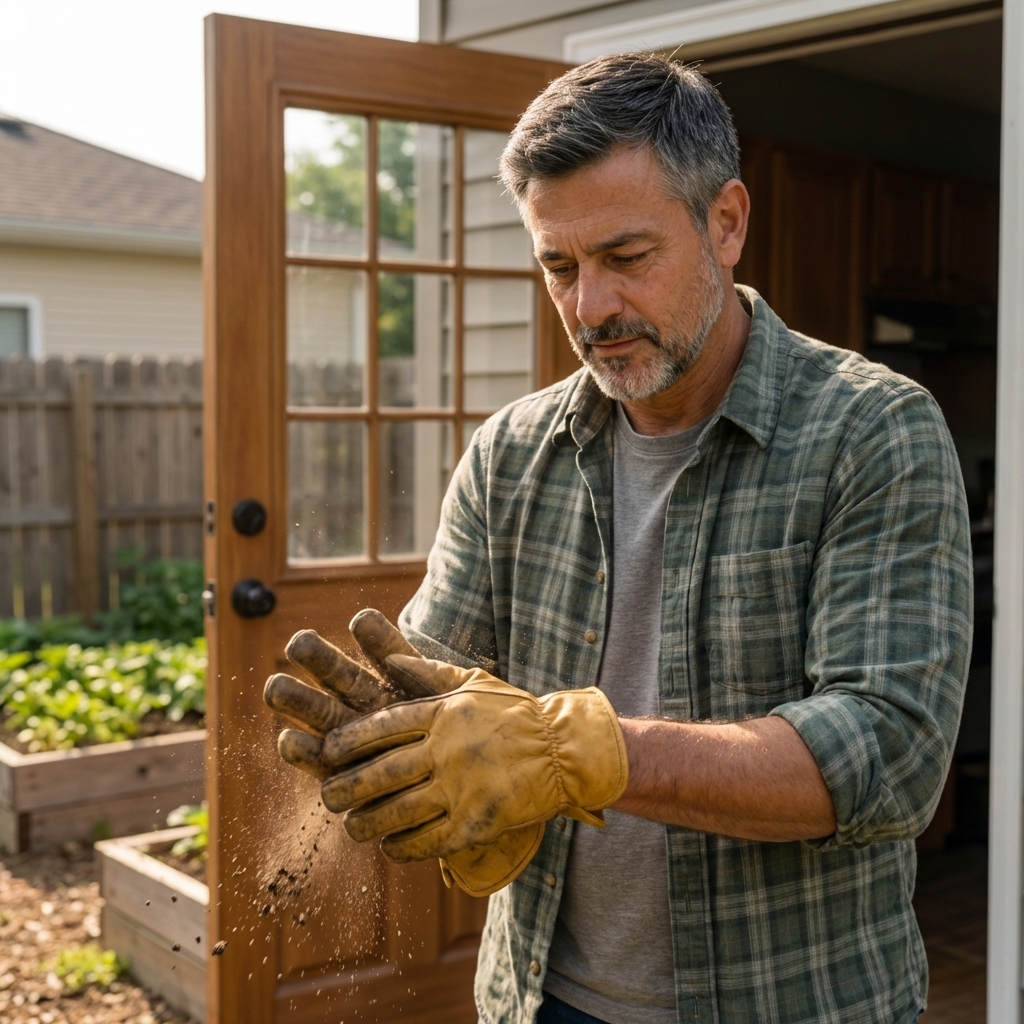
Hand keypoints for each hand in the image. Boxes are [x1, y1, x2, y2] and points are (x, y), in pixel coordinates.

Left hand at [319, 657, 628, 868]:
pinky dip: (402, 846)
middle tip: (329, 797)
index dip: (349, 741)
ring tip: (353, 828)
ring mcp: (462, 788)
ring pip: (398, 812)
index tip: (329, 751)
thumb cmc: (516, 714)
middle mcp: (448, 750)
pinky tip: (391, 846)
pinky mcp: (476, 822)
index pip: (383, 726)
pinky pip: (427, 841)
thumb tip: (386, 657)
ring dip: (367, 824)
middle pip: (381, 773)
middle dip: (347, 788)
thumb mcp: (474, 683)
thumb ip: (428, 673)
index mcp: (444, 713)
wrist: (565, 750)